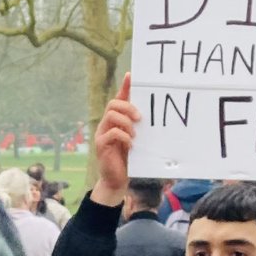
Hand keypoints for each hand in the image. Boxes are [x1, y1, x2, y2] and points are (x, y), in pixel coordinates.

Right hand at [92, 73, 139, 207]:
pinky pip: (111, 133)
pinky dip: (123, 136)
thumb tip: (154, 115)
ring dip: (126, 122)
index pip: (119, 98)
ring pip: (111, 115)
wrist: (117, 179)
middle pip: (113, 104)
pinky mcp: (101, 145)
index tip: (131, 75)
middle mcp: (107, 123)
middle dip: (128, 106)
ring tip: (135, 134)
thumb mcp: (137, 138)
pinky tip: (131, 144)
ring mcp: (102, 133)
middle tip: (139, 118)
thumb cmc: (130, 158)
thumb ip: (139, 127)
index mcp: (116, 119)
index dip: (124, 86)